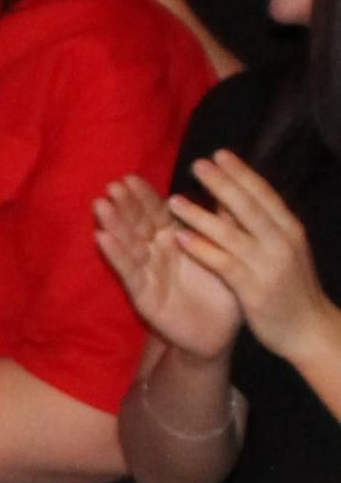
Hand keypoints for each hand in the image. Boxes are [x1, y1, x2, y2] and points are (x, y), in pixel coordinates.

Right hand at [96, 173, 241, 360]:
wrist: (220, 333)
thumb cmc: (223, 290)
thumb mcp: (225, 253)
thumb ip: (222, 224)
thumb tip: (228, 188)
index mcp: (175, 239)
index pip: (156, 212)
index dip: (143, 196)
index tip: (130, 177)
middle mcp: (156, 252)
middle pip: (137, 224)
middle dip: (124, 205)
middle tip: (112, 186)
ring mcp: (146, 272)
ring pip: (127, 244)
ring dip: (113, 224)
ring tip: (100, 205)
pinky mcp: (142, 294)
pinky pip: (128, 272)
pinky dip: (115, 254)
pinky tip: (102, 238)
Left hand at [170, 151, 340, 368]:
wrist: (309, 329)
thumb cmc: (290, 287)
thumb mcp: (282, 250)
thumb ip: (259, 225)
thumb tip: (232, 197)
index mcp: (290, 230)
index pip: (264, 195)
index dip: (241, 173)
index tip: (220, 154)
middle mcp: (282, 242)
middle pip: (249, 207)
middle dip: (222, 183)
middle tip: (197, 163)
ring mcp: (268, 265)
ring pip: (231, 234)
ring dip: (200, 215)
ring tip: (173, 200)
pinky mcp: (253, 288)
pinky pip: (223, 264)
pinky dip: (201, 249)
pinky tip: (178, 237)